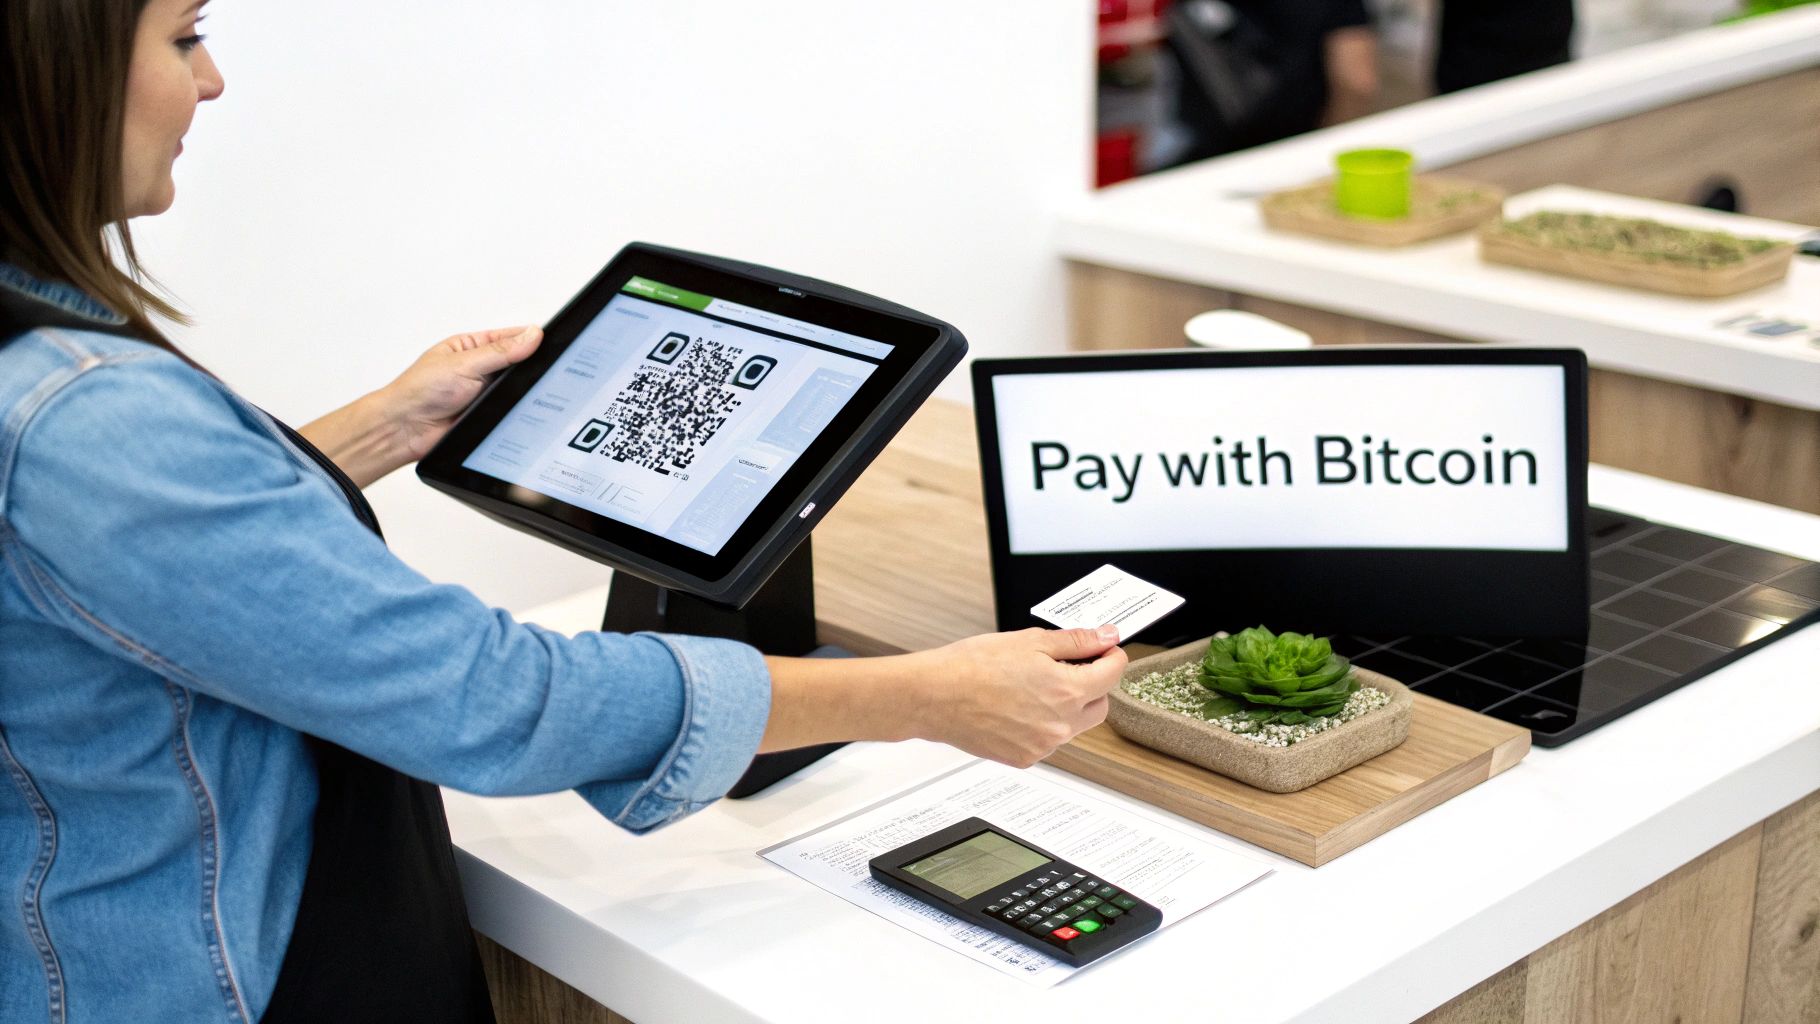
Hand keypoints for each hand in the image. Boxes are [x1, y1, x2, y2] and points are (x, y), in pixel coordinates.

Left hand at [377, 326, 543, 462]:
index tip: (550, 341)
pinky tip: (521, 409)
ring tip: (527, 390)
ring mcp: (484, 393)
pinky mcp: (488, 415)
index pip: (508, 337)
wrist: (406, 430)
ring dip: (521, 390)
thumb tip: (532, 335)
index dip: (530, 338)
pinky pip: (511, 410)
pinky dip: (517, 410)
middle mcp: (479, 369)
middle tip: (544, 368)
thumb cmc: (419, 392)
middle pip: (517, 363)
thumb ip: (500, 351)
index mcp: (470, 347)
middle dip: (529, 367)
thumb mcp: (464, 363)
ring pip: (516, 388)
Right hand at [902, 626, 1126, 767]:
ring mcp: (1043, 745)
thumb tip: (1106, 637)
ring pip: (1073, 726)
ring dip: (1065, 706)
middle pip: (1099, 706)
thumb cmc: (972, 666)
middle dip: (1092, 685)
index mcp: (1066, 690)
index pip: (1113, 674)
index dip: (1111, 656)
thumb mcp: (1030, 641)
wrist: (933, 696)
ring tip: (1030, 686)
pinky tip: (1016, 706)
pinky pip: (1047, 741)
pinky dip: (1041, 724)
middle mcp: (1060, 724)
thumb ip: (1075, 642)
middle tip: (1067, 667)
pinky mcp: (1024, 758)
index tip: (1103, 649)